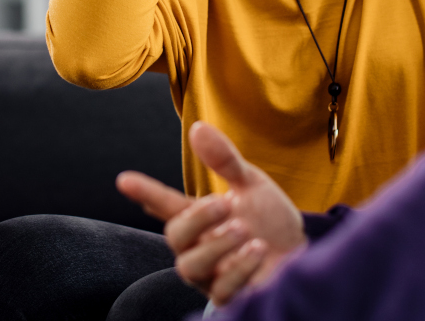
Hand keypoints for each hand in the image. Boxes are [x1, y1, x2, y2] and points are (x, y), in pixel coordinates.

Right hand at [117, 121, 305, 305]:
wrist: (300, 253)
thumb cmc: (268, 220)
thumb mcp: (250, 184)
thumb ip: (224, 160)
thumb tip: (198, 128)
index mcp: (199, 218)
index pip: (165, 204)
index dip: (145, 192)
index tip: (124, 179)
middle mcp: (198, 247)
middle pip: (175, 237)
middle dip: (197, 219)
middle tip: (225, 204)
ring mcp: (211, 275)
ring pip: (190, 267)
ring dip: (216, 246)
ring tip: (245, 230)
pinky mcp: (229, 297)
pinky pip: (221, 290)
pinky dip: (239, 268)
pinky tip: (258, 251)